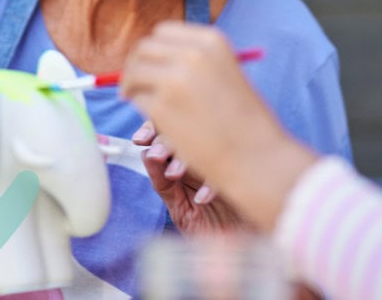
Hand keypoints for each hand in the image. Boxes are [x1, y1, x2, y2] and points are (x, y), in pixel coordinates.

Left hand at [121, 22, 317, 230]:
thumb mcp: (228, 74)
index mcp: (212, 41)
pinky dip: (139, 108)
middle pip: (144, 49)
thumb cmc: (247, 121)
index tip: (149, 63)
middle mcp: (192, 54)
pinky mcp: (161, 107)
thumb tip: (158, 58)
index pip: (163, 32)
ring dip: (131, 85)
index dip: (153, 49)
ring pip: (134, 73)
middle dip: (135, 64)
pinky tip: (151, 121)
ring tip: (133, 97)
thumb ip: (197, 62)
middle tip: (133, 82)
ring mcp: (174, 80)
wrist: (257, 156)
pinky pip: (137, 100)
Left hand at [134, 120, 248, 233]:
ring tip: (173, 174)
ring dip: (187, 159)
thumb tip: (144, 154)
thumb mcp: (178, 205)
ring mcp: (227, 168)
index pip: (171, 132)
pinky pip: (226, 178)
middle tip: (156, 154)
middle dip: (168, 142)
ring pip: (206, 150)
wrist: (236, 251)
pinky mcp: (242, 184)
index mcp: (189, 158)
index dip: (153, 130)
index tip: (138, 140)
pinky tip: (201, 199)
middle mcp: (207, 158)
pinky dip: (212, 186)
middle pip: (187, 135)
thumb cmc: (206, 225)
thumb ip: (161, 182)